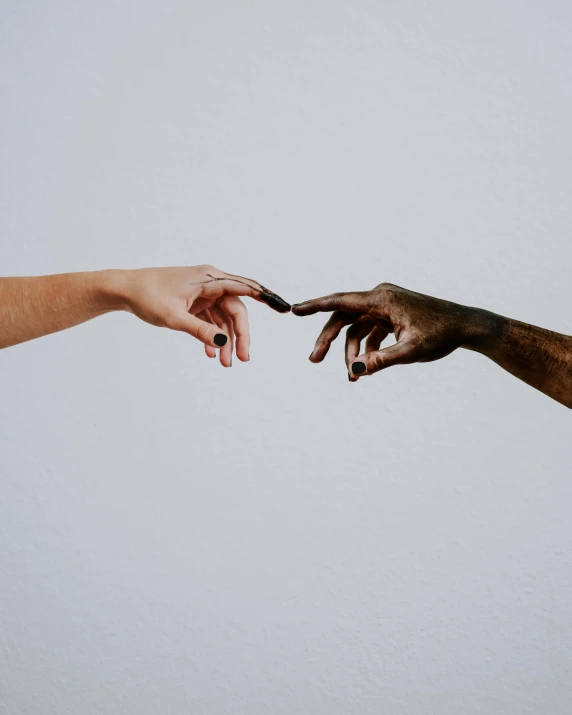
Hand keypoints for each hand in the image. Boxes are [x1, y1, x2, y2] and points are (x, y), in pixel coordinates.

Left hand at [115, 265, 289, 366]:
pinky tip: (211, 355)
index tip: (284, 309)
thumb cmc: (147, 297)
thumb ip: (201, 331)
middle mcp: (210, 283)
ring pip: (224, 319)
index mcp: (209, 279)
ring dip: (226, 341)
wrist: (125, 291)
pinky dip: (212, 337)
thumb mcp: (174, 318)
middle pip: (236, 310)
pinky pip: (211, 321)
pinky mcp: (195, 302)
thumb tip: (224, 344)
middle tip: (243, 359)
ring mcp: (203, 293)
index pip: (245, 288)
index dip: (267, 299)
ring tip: (226, 365)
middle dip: (240, 336)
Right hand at [292, 283, 496, 379]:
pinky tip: (364, 368)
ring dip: (350, 351)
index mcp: (382, 299)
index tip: (294, 309)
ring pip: (356, 328)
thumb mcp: (411, 351)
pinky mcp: (391, 315)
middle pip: (344, 318)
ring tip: (351, 376)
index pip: (340, 301)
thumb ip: (380, 361)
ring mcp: (385, 306)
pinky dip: (365, 349)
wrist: (465, 327)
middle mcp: (380, 297)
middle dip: (329, 340)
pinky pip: (369, 332)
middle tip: (314, 360)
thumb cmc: (441, 335)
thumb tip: (354, 371)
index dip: (315, 306)